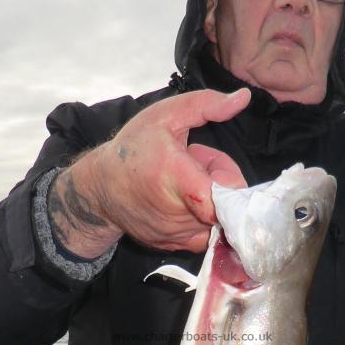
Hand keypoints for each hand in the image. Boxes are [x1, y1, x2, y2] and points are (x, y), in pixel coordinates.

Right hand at [50, 88, 249, 256]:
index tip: (215, 166)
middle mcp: (174, 212)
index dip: (228, 179)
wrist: (101, 188)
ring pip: (217, 219)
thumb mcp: (165, 115)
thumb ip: (206, 104)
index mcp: (173, 176)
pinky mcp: (173, 246)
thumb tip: (243, 98)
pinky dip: (203, 220)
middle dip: (219, 183)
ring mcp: (174, 234)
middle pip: (225, 203)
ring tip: (187, 184)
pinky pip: (206, 235)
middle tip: (196, 168)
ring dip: (211, 201)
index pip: (220, 196)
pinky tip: (184, 203)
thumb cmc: (133, 149)